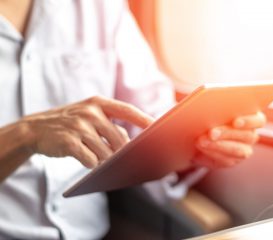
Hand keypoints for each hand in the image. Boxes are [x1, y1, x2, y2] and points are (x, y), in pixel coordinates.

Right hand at [22, 96, 153, 167]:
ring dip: (105, 161)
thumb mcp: (89, 116)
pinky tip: (87, 161)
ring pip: (106, 152)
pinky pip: (90, 159)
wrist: (35, 128)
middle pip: (119, 138)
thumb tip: (131, 144)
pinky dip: (91, 164)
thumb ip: (110, 125)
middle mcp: (90, 112)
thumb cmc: (69, 123)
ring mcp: (79, 126)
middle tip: (125, 160)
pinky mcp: (68, 142)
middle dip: (123, 153)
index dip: (144, 120)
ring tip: (99, 159)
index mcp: (98, 103)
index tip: (159, 128)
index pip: (128, 110)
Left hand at [194, 112, 265, 168]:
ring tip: (202, 141)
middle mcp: (251, 135)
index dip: (248, 121)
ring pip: (237, 150)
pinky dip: (212, 153)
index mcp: (252, 117)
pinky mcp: (232, 160)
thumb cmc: (210, 114)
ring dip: (218, 145)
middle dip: (227, 133)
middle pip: (247, 136)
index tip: (235, 122)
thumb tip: (209, 102)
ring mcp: (244, 149)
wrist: (199, 133)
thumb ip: (217, 105)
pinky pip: (226, 160)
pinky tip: (201, 148)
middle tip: (211, 132)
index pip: (258, 120)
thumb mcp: (214, 107)